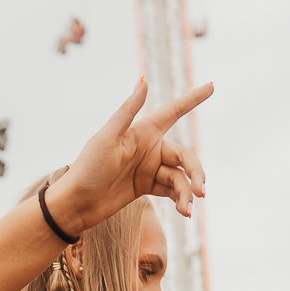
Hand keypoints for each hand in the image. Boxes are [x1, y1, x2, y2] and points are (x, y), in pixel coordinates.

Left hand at [52, 78, 211, 233]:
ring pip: (180, 177)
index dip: (193, 99)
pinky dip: (180, 200)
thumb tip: (143, 79)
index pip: (174, 111)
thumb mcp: (107, 138)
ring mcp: (149, 168)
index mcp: (142, 132)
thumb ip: (128, 110)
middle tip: (201, 190)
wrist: (75, 204)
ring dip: (187, 192)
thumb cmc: (88, 168)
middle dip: (196, 172)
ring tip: (187, 210)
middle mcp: (150, 148)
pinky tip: (183, 211)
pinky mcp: (146, 186)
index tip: (213, 85)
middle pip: (185, 156)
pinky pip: (172, 191)